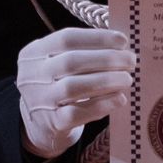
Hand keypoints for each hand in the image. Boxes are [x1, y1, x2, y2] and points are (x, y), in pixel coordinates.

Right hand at [14, 28, 134, 158]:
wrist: (41, 122)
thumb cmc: (58, 84)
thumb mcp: (58, 61)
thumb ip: (84, 51)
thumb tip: (121, 45)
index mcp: (33, 53)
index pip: (66, 38)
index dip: (98, 38)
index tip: (123, 41)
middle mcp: (32, 75)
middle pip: (71, 62)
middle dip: (107, 59)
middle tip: (131, 61)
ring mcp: (40, 101)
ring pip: (74, 87)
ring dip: (107, 80)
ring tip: (127, 79)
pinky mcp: (52, 123)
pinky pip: (78, 113)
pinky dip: (102, 104)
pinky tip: (119, 98)